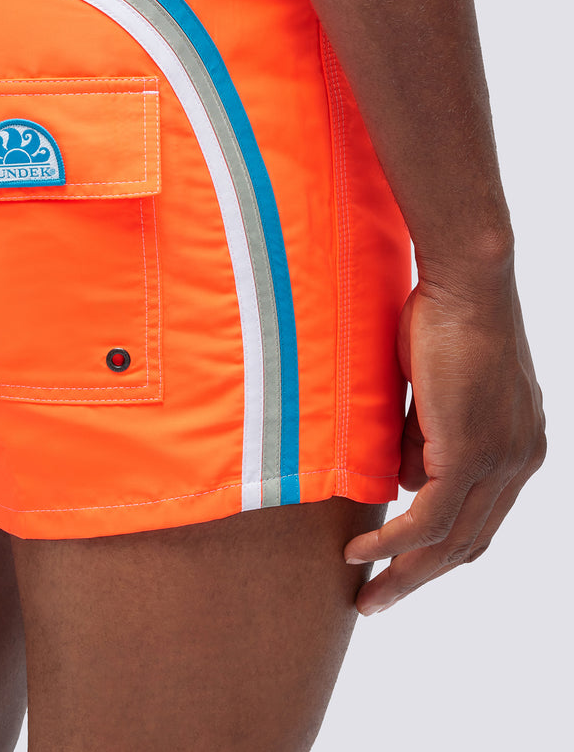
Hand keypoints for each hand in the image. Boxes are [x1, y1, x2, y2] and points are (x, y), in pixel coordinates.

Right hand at [344, 268, 545, 613]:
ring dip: (405, 573)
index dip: (442, 550)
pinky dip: (394, 541)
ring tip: (366, 594)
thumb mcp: (434, 390)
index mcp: (520, 447)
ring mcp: (502, 460)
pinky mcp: (473, 453)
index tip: (403, 566)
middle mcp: (521, 462)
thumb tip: (400, 478)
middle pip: (470, 542)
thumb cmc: (445, 318)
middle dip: (422, 578)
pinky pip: (430, 517)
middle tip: (381, 601)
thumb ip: (424, 437)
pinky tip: (364, 553)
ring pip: (451, 540)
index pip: (483, 518)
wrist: (467, 283)